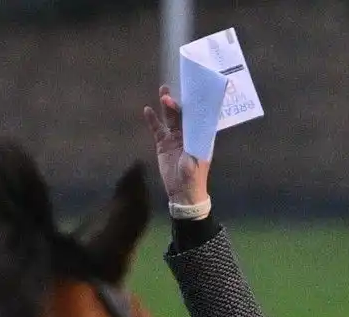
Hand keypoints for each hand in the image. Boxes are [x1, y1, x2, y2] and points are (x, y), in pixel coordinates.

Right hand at [142, 85, 211, 206]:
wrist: (182, 193)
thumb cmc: (194, 176)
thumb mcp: (196, 158)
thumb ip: (194, 141)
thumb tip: (193, 124)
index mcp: (200, 135)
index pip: (197, 115)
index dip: (193, 104)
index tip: (188, 92)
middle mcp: (188, 133)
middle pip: (182, 113)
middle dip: (177, 102)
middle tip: (168, 92)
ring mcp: (175, 137)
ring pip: (170, 118)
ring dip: (166, 105)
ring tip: (162, 91)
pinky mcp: (163, 144)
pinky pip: (157, 129)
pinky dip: (153, 119)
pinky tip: (147, 110)